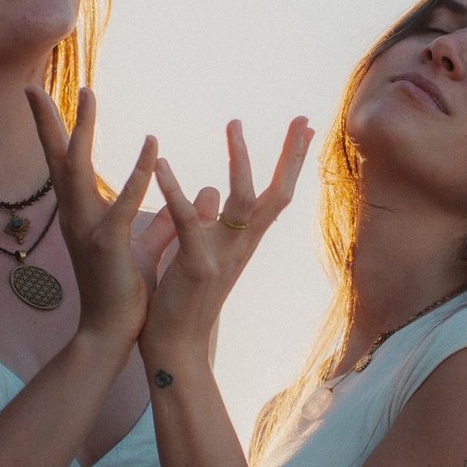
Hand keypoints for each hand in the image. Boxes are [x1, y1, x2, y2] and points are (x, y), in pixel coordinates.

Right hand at [26, 87, 157, 343]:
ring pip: (78, 170)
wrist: (111, 334)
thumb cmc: (123, 293)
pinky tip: (152, 144)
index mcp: (81, 216)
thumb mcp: (143, 250)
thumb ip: (159, 224)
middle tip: (30, 87)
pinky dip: (140, 173)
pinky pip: (124, 203)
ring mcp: (87, 230)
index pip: (64, 165)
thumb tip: (179, 203)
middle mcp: (76, 217)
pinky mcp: (108, 246)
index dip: (56, 132)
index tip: (44, 100)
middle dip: (44, 122)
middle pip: (56, 159)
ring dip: (82, 130)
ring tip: (87, 94)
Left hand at [139, 116, 312, 367]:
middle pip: (277, 195)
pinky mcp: (197, 267)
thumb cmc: (183, 301)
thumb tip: (208, 191)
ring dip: (240, 160)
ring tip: (234, 123)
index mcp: (242, 242)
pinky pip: (188, 222)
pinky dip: (175, 191)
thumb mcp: (199, 253)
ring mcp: (223, 256)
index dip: (291, 162)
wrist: (175, 347)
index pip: (274, 195)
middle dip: (291, 156)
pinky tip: (162, 164)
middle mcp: (241, 247)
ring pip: (244, 201)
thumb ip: (207, 223)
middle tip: (301, 118)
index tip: (304, 128)